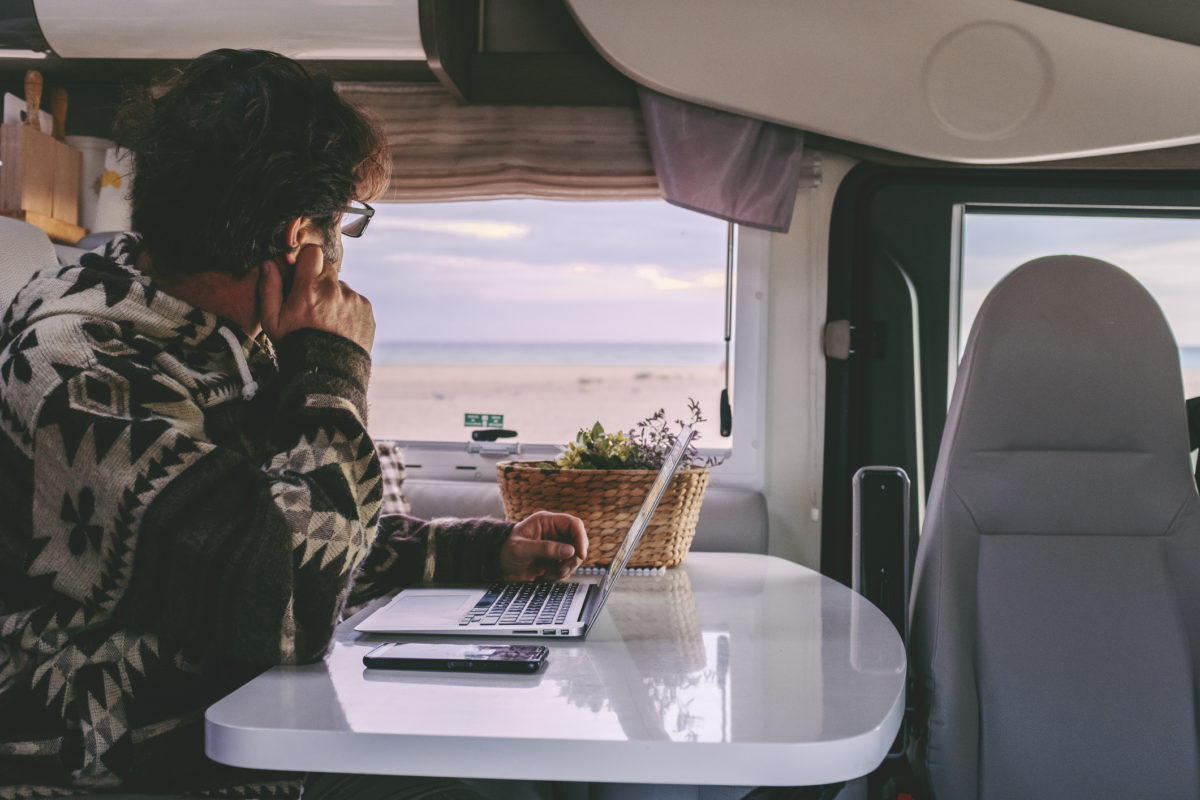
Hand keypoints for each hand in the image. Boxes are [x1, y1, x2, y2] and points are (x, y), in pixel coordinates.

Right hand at [257, 243, 374, 352]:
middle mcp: (334, 289)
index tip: (301, 273)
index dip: (306, 261)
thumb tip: (269, 264)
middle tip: (311, 302)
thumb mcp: (272, 320)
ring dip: (333, 297)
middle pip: (328, 268)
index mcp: (309, 287)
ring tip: (325, 321)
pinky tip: (338, 327)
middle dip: (318, 279)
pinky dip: (347, 309)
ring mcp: (353, 299)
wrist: (327, 372)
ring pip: (341, 287)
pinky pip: (355, 301)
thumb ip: (269, 288)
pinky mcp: (366, 309)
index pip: (312, 252)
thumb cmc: (296, 346)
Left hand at [499, 511, 587, 581]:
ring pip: (574, 555)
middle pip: (578, 541)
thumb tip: (570, 550)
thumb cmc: (505, 550)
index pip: (573, 524)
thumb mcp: (522, 548)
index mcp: (547, 522)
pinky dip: (561, 574)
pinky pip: (567, 566)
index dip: (581, 537)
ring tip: (552, 574)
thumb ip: (545, 548)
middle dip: (574, 557)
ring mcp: (555, 546)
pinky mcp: (554, 559)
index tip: (580, 554)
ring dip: (567, 568)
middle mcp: (554, 532)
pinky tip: (547, 576)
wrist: (497, 564)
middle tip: (563, 569)